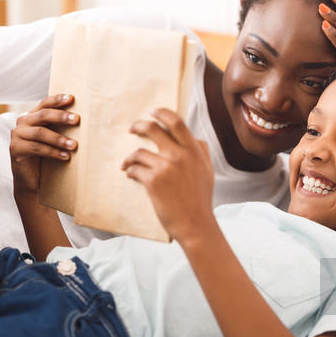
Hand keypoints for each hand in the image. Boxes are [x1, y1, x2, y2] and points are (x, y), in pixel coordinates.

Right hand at [9, 94, 79, 193]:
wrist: (31, 179)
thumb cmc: (45, 157)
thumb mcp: (52, 138)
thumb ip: (60, 127)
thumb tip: (81, 119)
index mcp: (32, 116)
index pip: (45, 104)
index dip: (57, 100)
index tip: (71, 98)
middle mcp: (22, 122)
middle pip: (43, 116)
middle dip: (61, 117)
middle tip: (76, 120)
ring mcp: (17, 135)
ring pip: (40, 133)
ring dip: (59, 139)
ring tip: (74, 145)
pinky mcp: (15, 149)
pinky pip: (37, 148)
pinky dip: (53, 152)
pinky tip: (65, 157)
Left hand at [121, 108, 214, 242]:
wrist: (195, 225)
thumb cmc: (200, 199)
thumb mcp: (207, 171)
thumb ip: (201, 152)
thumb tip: (194, 138)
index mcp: (194, 151)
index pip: (177, 122)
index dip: (162, 113)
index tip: (152, 111)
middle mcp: (180, 155)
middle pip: (153, 129)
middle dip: (138, 126)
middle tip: (132, 129)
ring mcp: (165, 167)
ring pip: (139, 152)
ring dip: (130, 157)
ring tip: (127, 164)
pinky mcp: (153, 181)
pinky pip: (134, 169)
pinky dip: (130, 171)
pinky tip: (131, 175)